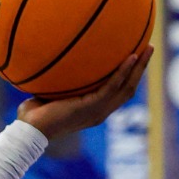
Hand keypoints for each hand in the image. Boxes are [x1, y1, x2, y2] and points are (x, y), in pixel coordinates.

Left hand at [18, 48, 152, 139]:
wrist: (30, 130)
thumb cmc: (33, 114)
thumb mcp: (50, 92)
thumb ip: (58, 79)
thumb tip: (53, 57)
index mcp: (94, 110)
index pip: (118, 92)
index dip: (130, 75)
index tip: (136, 56)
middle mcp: (100, 112)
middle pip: (129, 88)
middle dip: (141, 68)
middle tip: (148, 48)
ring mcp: (98, 111)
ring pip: (127, 88)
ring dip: (139, 68)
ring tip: (147, 48)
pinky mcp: (92, 108)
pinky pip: (112, 87)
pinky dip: (122, 72)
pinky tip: (130, 56)